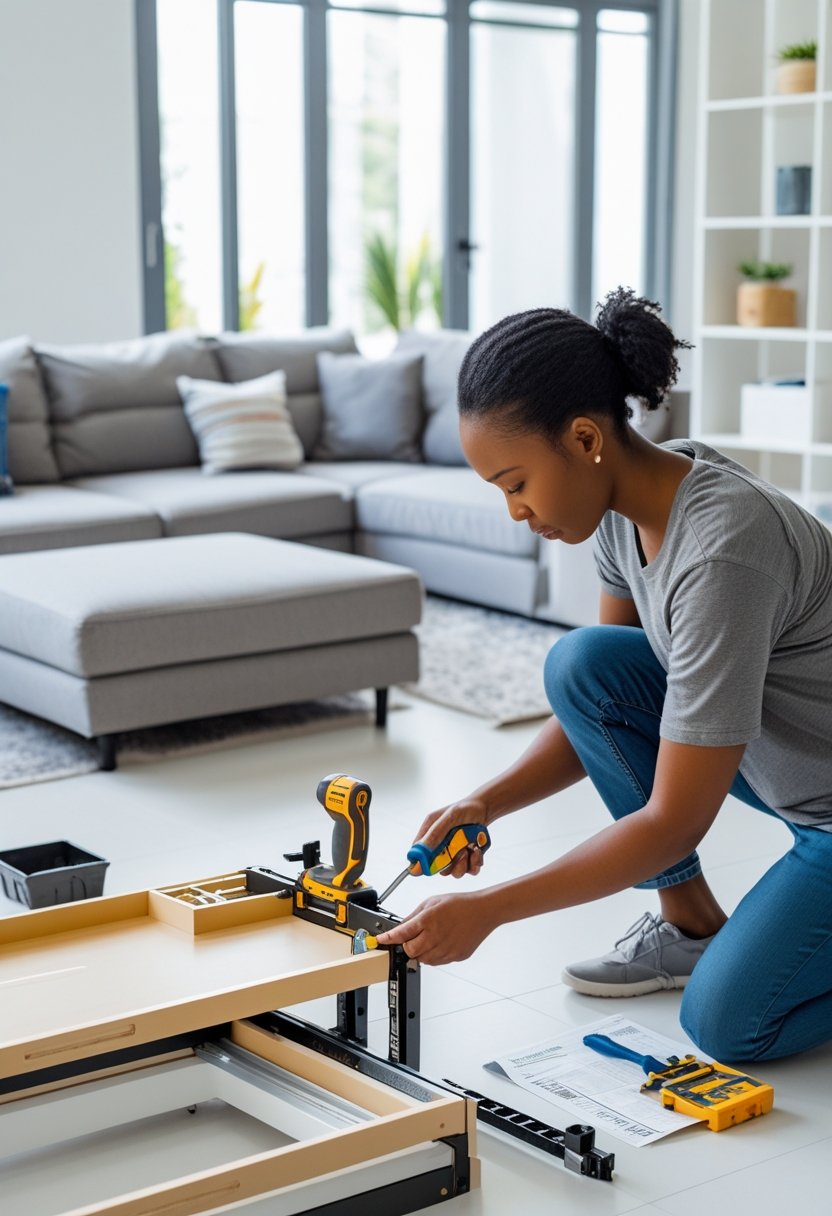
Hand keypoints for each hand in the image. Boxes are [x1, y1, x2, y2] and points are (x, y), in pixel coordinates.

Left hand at [375, 891, 494, 964]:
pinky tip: (440, 943)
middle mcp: (436, 936)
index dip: (388, 938)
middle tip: (411, 939)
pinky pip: (437, 962)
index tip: (380, 941)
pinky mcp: (455, 956)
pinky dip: (433, 956)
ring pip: (423, 960)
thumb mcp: (432, 902)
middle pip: (410, 951)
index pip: (402, 933)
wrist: (483, 911)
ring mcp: (447, 948)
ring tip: (429, 938)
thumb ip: (415, 915)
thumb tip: (401, 926)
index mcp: (429, 920)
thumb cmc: (460, 904)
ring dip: (420, 952)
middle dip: (407, 946)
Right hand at [415, 796, 490, 879]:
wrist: (485, 809)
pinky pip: (470, 870)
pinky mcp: (468, 859)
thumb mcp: (450, 817)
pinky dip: (475, 863)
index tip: (429, 866)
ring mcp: (454, 854)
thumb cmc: (465, 808)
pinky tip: (478, 850)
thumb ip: (435, 833)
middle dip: (450, 864)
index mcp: (430, 834)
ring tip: (472, 848)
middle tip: (461, 852)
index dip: (420, 863)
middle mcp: (440, 847)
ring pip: (454, 872)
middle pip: (437, 868)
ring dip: (464, 863)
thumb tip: (421, 849)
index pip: (418, 854)